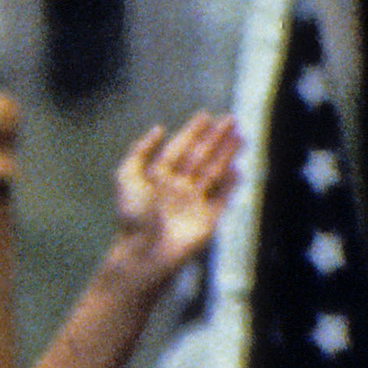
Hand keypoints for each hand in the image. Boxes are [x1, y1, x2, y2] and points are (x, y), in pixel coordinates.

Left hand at [107, 111, 238, 292]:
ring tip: (240, 136)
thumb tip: (158, 128)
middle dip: (215, 138)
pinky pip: (222, 197)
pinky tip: (239, 168)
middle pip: (200, 157)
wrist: (146, 252)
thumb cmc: (134, 216)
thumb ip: (138, 153)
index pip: (178, 149)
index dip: (191, 132)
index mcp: (157, 179)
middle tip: (231, 118)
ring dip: (227, 154)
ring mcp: (194, 203)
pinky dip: (232, 184)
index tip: (206, 115)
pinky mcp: (208, 219)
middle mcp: (177, 189)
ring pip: (214, 172)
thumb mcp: (126, 178)